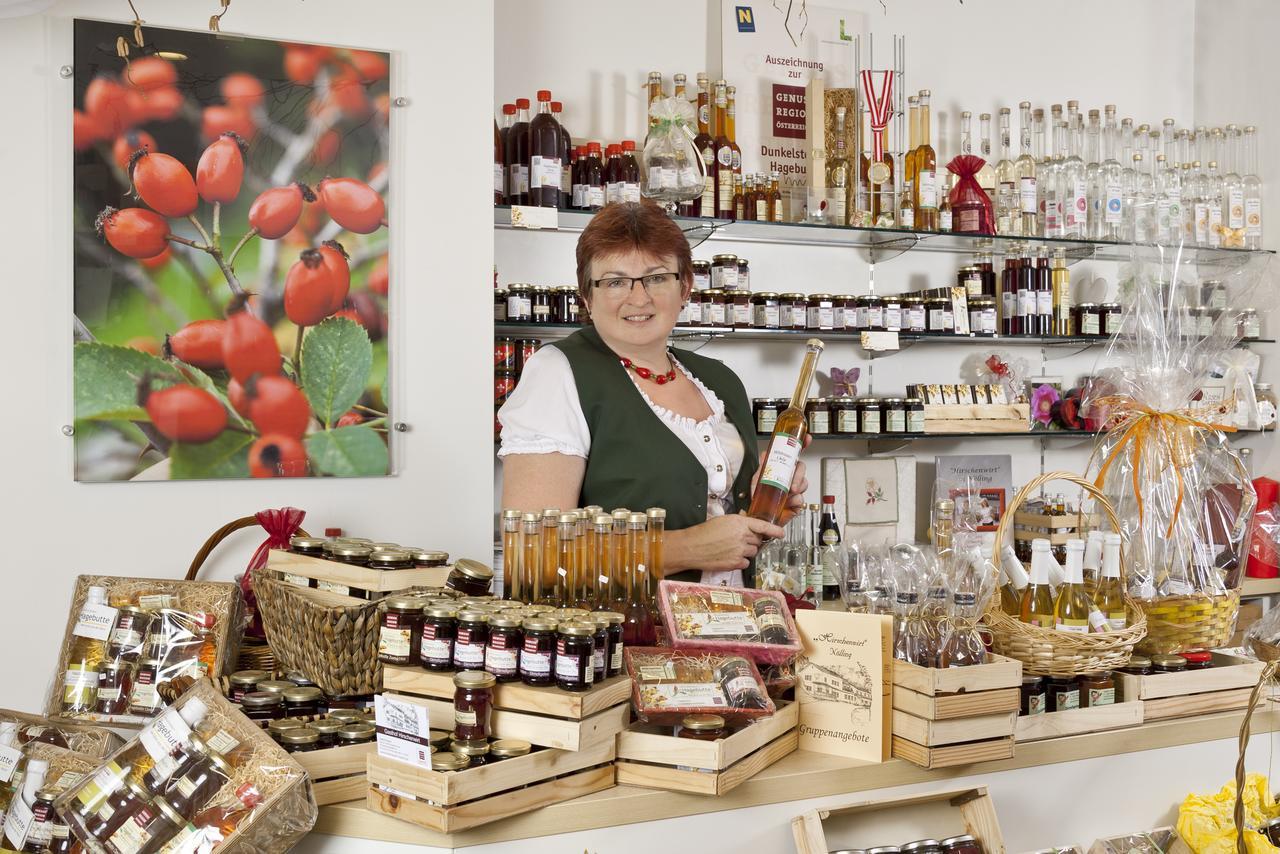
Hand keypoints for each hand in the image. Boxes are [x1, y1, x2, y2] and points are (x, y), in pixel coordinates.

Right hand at [665, 514, 786, 571]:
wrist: (692, 547)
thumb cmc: (704, 532)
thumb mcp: (722, 520)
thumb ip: (738, 521)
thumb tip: (747, 521)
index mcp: (739, 523)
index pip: (763, 526)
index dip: (774, 530)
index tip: (781, 533)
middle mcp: (742, 536)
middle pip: (758, 540)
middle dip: (752, 540)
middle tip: (739, 540)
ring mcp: (740, 551)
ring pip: (753, 552)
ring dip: (746, 551)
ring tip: (731, 549)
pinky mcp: (735, 563)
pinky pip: (746, 563)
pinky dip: (740, 561)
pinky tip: (729, 557)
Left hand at [749, 434, 810, 525]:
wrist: (758, 517)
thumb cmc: (758, 497)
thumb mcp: (757, 478)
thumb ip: (763, 466)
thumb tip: (766, 454)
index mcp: (782, 468)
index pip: (794, 454)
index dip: (802, 444)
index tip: (806, 438)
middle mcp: (790, 477)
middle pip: (802, 468)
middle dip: (799, 474)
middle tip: (792, 483)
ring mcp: (794, 490)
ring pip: (804, 483)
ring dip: (797, 487)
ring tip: (788, 493)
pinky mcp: (796, 503)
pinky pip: (801, 499)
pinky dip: (796, 500)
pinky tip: (789, 502)